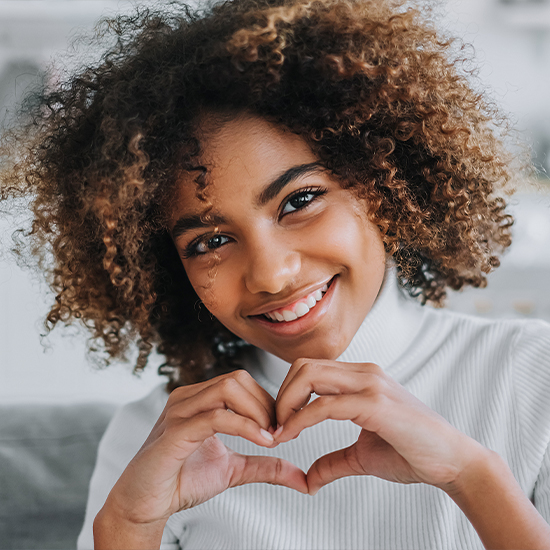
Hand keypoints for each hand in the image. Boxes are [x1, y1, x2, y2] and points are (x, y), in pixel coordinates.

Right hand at [102, 370, 307, 526]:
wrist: (144, 505)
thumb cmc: (181, 481)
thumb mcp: (233, 470)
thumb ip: (264, 466)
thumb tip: (300, 475)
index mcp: (199, 399)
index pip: (242, 381)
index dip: (268, 401)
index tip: (283, 428)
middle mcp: (188, 398)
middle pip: (238, 379)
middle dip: (266, 404)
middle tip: (280, 432)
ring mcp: (179, 411)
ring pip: (228, 388)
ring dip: (257, 412)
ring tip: (271, 437)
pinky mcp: (174, 432)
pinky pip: (216, 416)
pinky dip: (245, 426)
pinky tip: (261, 440)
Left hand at [273, 359, 484, 494]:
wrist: (452, 462)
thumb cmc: (412, 453)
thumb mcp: (363, 456)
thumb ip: (333, 461)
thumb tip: (308, 479)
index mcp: (361, 378)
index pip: (310, 369)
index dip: (287, 393)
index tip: (278, 423)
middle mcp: (364, 373)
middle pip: (303, 366)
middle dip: (281, 395)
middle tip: (274, 425)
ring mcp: (371, 384)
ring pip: (309, 375)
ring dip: (286, 403)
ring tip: (279, 431)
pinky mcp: (375, 404)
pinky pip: (325, 404)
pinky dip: (301, 419)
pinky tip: (292, 435)